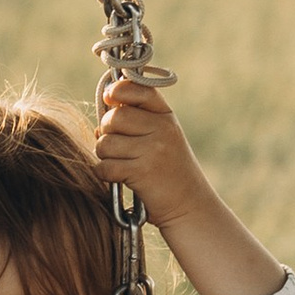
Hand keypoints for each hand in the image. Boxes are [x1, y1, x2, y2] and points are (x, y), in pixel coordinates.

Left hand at [91, 77, 206, 228]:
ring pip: (105, 143)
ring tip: (121, 163)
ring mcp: (153, 150)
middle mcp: (162, 129)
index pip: (139, 89)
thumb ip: (138, 118)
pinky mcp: (142, 172)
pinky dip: (105, 174)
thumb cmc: (168, 169)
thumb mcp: (162, 136)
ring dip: (105, 156)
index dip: (119, 90)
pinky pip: (105, 166)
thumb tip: (105, 102)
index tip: (110, 98)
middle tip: (117, 145)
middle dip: (106, 131)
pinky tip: (119, 178)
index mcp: (166, 116)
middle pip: (114, 117)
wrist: (190, 205)